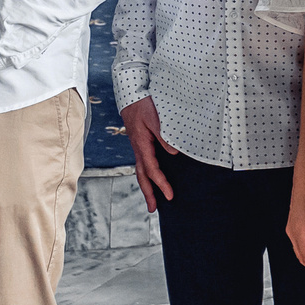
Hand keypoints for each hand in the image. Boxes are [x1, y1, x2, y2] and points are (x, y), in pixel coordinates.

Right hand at [120, 97, 172, 211]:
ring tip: (152, 201)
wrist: (131, 94)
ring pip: (141, 171)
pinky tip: (152, 178)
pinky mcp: (140, 143)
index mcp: (142, 145)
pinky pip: (142, 163)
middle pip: (142, 176)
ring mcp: (138, 147)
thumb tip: (174, 153)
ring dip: (146, 186)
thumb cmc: (143, 105)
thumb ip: (163, 135)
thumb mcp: (155, 118)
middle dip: (148, 193)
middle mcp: (138, 149)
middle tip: (153, 209)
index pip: (152, 170)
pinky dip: (146, 175)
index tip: (170, 195)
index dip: (161, 184)